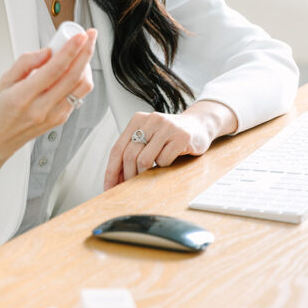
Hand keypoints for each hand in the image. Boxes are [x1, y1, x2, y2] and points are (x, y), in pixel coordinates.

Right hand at [0, 30, 95, 208]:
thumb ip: (25, 63)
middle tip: (89, 37)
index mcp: (23, 97)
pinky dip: (79, 80)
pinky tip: (72, 71)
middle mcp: (42, 109)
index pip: (55, 70)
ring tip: (80, 53)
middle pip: (74, 78)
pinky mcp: (59, 120)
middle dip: (86, 53)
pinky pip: (77, 97)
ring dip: (86, 67)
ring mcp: (53, 117)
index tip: (81, 36)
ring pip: (82, 88)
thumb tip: (47, 51)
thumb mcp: (2, 82)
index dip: (71, 50)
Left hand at [103, 101, 234, 190]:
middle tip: (130, 186)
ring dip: (145, 173)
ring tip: (151, 174)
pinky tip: (169, 161)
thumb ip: (133, 150)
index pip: (117, 148)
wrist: (199, 125)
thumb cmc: (170, 135)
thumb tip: (116, 178)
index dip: (112, 171)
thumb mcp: (149, 137)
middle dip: (128, 176)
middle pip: (129, 155)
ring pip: (145, 159)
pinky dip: (164, 167)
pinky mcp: (181, 137)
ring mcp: (167, 127)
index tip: (109, 187)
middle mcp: (151, 120)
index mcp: (138, 120)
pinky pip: (164, 160)